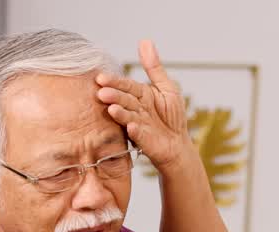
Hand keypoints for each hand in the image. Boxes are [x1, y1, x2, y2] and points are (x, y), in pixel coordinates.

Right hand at [95, 40, 193, 172]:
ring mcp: (138, 125)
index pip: (126, 85)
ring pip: (127, 117)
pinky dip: (135, 131)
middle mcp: (136, 109)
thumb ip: (154, 68)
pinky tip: (132, 127)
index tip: (101, 78)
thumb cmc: (172, 116)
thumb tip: (144, 41)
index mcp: (140, 94)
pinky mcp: (143, 140)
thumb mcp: (167, 87)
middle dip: (113, 96)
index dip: (114, 81)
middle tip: (102, 93)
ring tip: (112, 109)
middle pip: (124, 100)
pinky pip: (139, 135)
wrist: (178, 143)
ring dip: (120, 114)